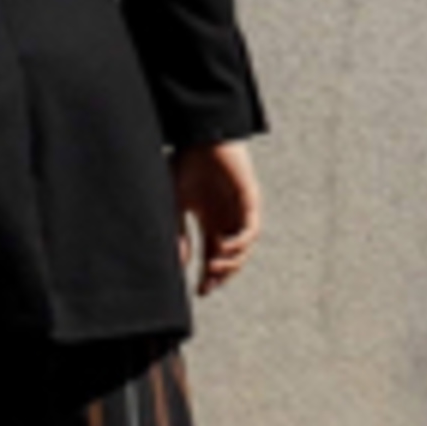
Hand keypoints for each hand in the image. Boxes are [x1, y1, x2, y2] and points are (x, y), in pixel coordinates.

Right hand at [171, 140, 260, 296]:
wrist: (200, 134)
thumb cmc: (187, 162)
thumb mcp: (175, 202)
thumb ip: (177, 231)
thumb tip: (179, 262)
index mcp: (211, 219)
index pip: (213, 255)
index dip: (209, 275)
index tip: (200, 291)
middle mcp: (227, 217)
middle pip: (231, 257)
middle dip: (222, 274)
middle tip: (209, 286)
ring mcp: (240, 209)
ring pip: (244, 248)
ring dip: (232, 262)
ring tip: (214, 268)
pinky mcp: (249, 199)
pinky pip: (251, 229)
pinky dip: (241, 243)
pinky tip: (225, 249)